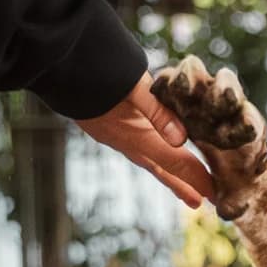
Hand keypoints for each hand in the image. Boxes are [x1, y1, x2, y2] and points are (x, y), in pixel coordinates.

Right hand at [77, 73, 214, 208]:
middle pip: (161, 169)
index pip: (174, 161)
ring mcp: (113, 134)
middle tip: (200, 203)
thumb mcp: (131, 85)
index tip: (215, 194)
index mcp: (135, 135)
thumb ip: (157, 110)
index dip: (195, 178)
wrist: (52, 63)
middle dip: (182, 185)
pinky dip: (152, 157)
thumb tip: (181, 139)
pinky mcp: (105, 126)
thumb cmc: (95, 69)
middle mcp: (125, 140)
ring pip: (149, 161)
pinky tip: (155, 154)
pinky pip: (137, 148)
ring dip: (169, 175)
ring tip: (184, 190)